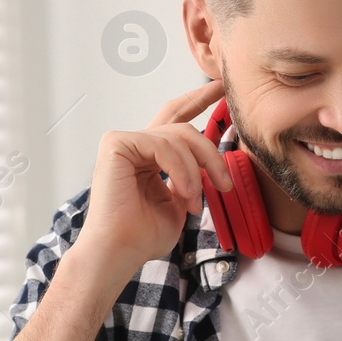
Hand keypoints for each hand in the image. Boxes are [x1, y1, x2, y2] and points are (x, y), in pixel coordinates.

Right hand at [78, 79, 234, 276]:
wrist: (120, 252)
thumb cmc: (143, 236)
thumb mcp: (180, 203)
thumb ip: (193, 178)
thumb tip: (213, 165)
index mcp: (149, 157)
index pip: (176, 118)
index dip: (199, 100)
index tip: (222, 88)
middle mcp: (135, 145)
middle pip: (184, 127)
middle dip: (210, 151)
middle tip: (225, 182)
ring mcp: (124, 142)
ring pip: (179, 136)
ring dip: (196, 170)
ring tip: (195, 202)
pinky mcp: (116, 144)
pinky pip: (162, 144)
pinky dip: (180, 169)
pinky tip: (182, 192)